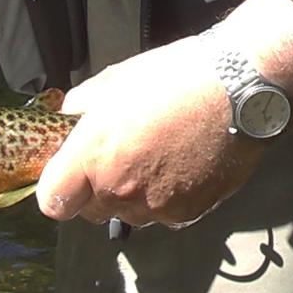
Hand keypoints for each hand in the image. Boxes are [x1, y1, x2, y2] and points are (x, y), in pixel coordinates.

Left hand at [34, 0, 292, 230]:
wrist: (239, 89)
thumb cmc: (175, 76)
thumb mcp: (115, 81)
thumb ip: (81, 108)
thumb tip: (69, 121)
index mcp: (93, 155)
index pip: (53, 202)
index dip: (59, 190)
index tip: (70, 176)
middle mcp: (119, 189)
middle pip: (90, 211)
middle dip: (97, 190)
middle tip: (121, 158)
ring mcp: (154, 206)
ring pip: (129, 215)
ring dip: (134, 196)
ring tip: (157, 159)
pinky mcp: (187, 214)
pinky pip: (163, 216)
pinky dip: (167, 199)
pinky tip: (182, 166)